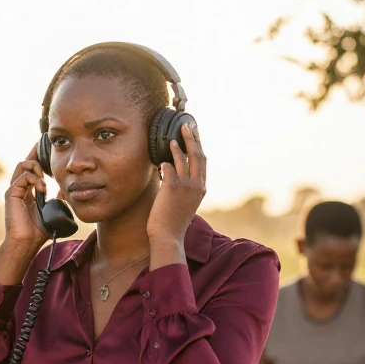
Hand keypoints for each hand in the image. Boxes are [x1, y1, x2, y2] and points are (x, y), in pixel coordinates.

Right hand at [2, 145, 50, 252]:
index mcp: (28, 191)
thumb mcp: (53, 211)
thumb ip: (57, 199)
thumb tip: (64, 189)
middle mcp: (19, 188)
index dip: (38, 158)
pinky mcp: (11, 193)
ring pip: (22, 165)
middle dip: (37, 156)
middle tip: (48, 160)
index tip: (47, 150)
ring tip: (44, 180)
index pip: (31, 168)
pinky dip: (35, 179)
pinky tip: (42, 188)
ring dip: (36, 167)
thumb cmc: (38, 231)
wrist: (27, 242)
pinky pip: (23, 176)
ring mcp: (14, 190)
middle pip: (25, 162)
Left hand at [147, 123, 204, 246]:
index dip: (199, 147)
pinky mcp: (172, 186)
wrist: (168, 236)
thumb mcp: (185, 204)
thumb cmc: (173, 223)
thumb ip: (184, 189)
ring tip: (174, 136)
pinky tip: (161, 157)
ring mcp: (186, 185)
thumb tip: (172, 173)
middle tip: (188, 126)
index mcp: (201, 189)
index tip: (196, 135)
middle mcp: (197, 185)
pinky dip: (165, 161)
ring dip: (180, 144)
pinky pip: (168, 167)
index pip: (203, 163)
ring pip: (185, 158)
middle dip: (193, 139)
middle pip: (198, 156)